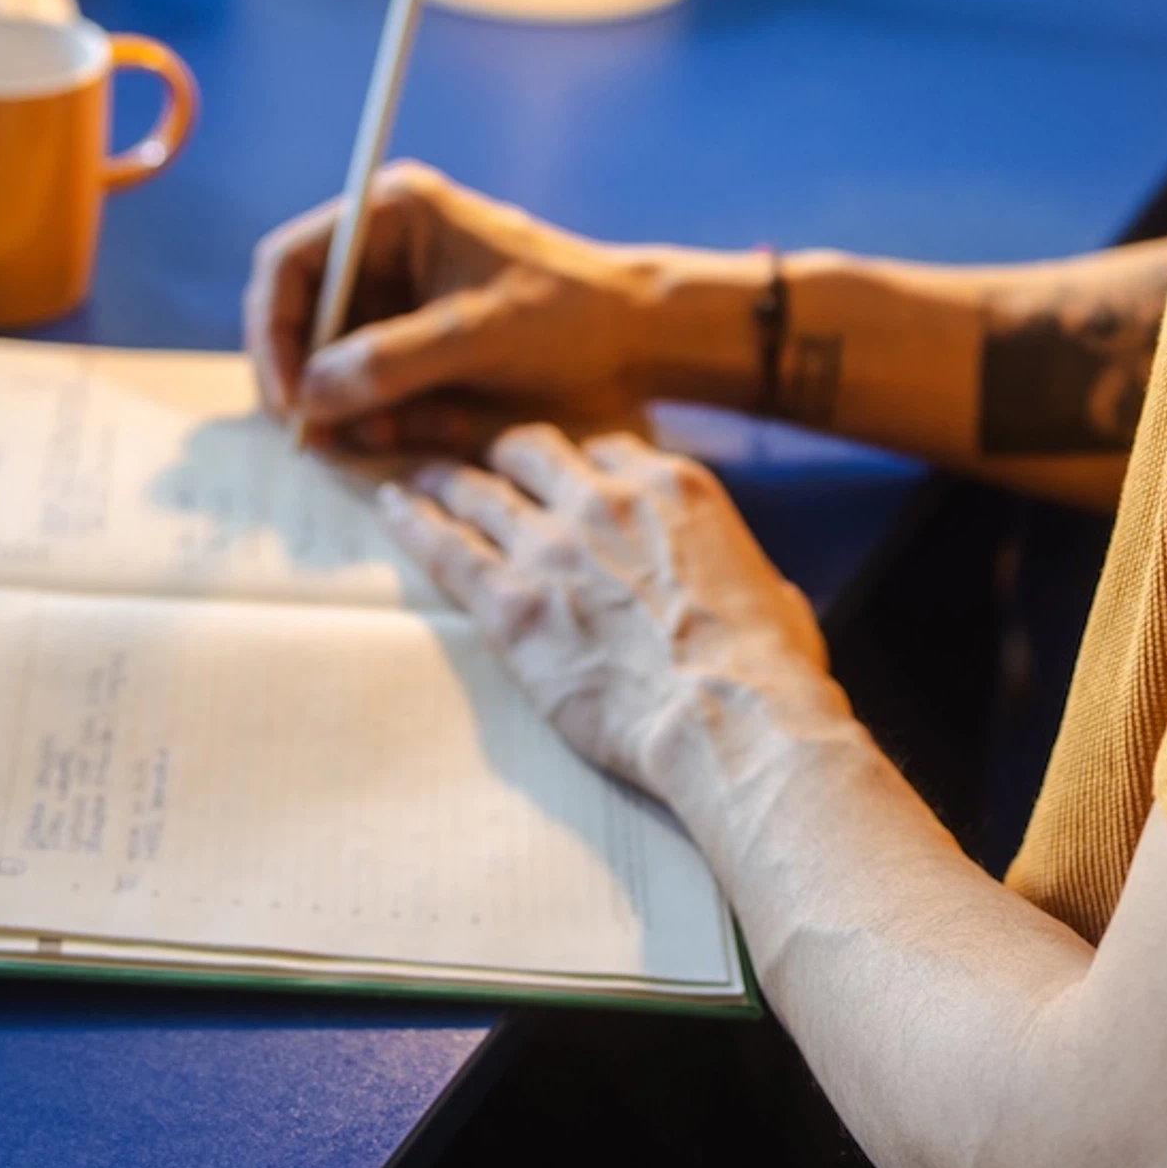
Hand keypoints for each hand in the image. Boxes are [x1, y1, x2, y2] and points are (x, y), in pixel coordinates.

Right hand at [244, 163, 711, 450]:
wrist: (638, 340)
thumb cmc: (571, 317)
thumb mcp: (479, 337)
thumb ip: (390, 362)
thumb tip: (309, 398)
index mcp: (394, 213)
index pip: (292, 263)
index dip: (275, 332)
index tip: (289, 400)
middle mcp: (385, 247)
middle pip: (302, 315)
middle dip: (307, 379)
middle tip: (317, 441)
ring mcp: (399, 295)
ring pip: (331, 357)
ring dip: (345, 405)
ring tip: (385, 438)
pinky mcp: (415, 338)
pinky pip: (368, 382)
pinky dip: (377, 416)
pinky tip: (415, 433)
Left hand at [373, 423, 841, 803]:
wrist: (733, 720)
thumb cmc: (767, 673)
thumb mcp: (773, 596)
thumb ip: (742, 576)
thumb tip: (757, 594)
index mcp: (671, 487)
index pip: (604, 447)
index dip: (578, 462)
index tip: (565, 476)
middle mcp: (604, 500)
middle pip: (530, 449)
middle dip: (505, 456)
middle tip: (485, 467)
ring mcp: (551, 546)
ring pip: (478, 489)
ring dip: (447, 481)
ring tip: (420, 478)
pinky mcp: (512, 604)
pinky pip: (445, 548)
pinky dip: (413, 522)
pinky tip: (393, 506)